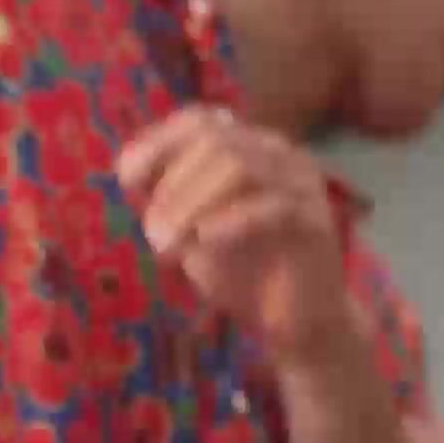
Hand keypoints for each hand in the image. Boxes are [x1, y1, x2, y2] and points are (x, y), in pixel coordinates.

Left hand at [117, 105, 351, 364]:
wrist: (296, 322)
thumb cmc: (244, 273)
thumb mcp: (193, 229)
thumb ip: (172, 198)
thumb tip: (131, 172)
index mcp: (251, 149)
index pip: (203, 120)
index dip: (159, 142)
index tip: (126, 179)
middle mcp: (282, 156)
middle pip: (218, 140)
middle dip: (173, 184)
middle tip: (151, 232)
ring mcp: (304, 184)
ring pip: (241, 166)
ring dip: (192, 203)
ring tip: (168, 244)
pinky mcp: (316, 220)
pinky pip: (272, 205)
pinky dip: (229, 221)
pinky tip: (203, 241)